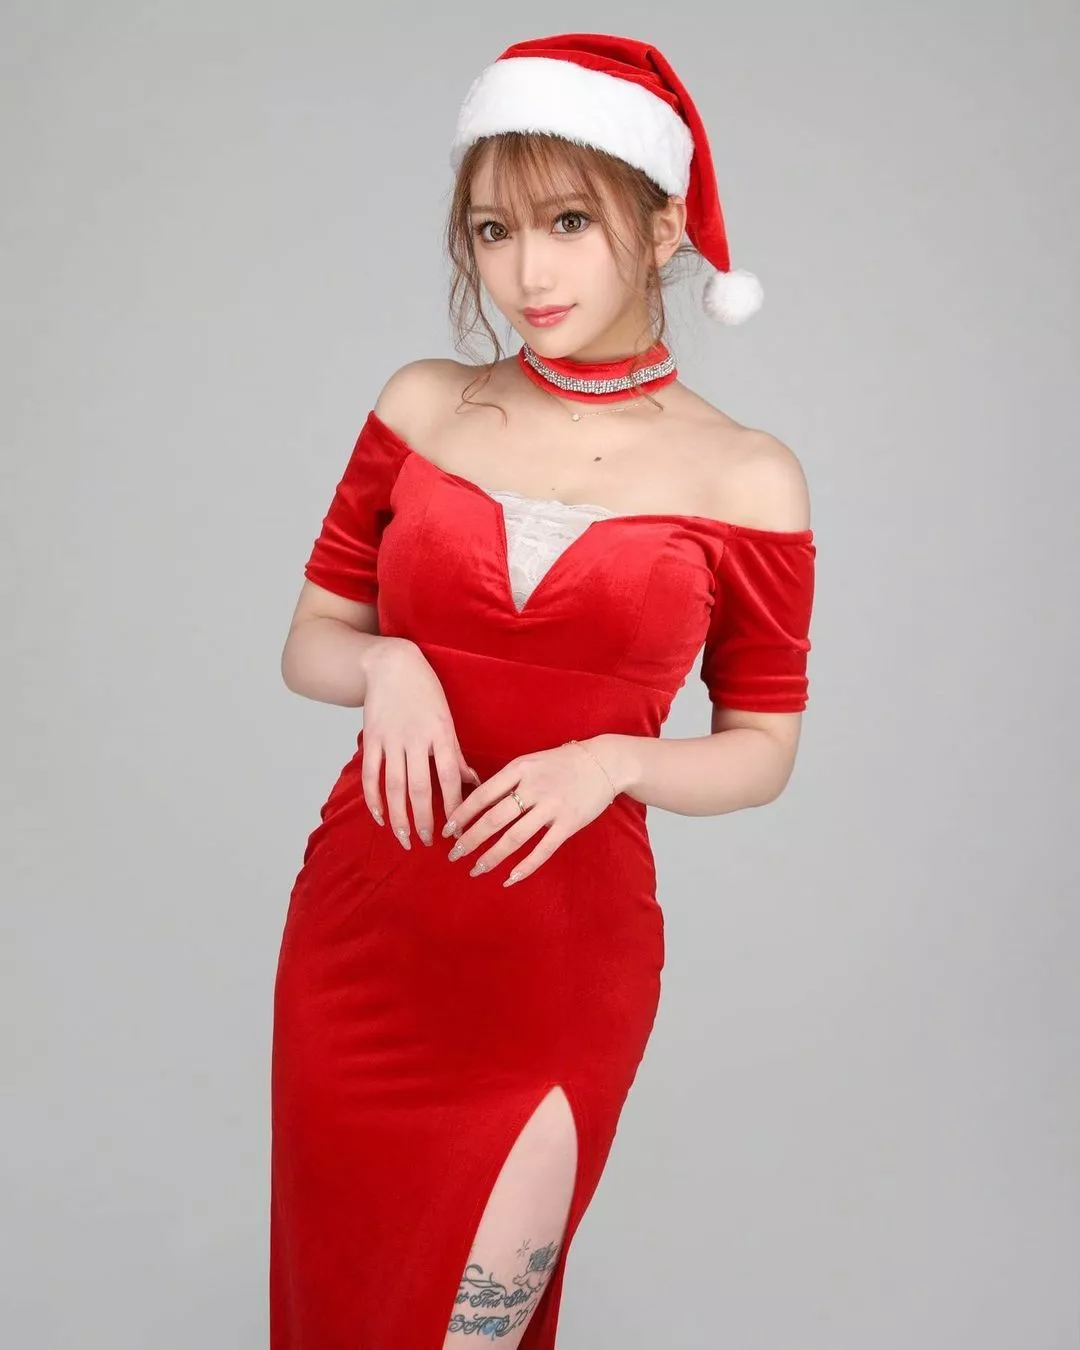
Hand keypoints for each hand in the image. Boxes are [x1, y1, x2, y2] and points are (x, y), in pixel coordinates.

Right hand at [360, 638, 479, 848]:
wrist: (392, 664)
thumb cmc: (426, 691)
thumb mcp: (447, 719)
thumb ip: (455, 754)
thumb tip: (474, 783)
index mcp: (441, 734)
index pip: (449, 778)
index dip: (452, 806)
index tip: (456, 829)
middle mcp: (415, 739)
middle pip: (419, 788)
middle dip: (425, 820)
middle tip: (429, 842)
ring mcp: (391, 739)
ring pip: (394, 786)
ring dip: (399, 817)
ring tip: (405, 838)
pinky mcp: (372, 739)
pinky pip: (371, 775)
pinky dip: (374, 798)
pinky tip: (380, 817)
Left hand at [439, 740, 616, 885]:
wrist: (605, 762)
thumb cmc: (562, 762)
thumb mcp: (531, 762)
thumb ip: (508, 781)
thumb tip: (477, 803)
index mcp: (519, 769)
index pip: (482, 795)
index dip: (462, 815)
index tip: (447, 831)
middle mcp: (533, 788)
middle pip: (494, 819)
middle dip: (470, 840)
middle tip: (454, 855)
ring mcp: (552, 807)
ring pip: (515, 838)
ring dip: (492, 856)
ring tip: (476, 869)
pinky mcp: (568, 824)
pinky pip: (543, 850)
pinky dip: (525, 867)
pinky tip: (509, 878)